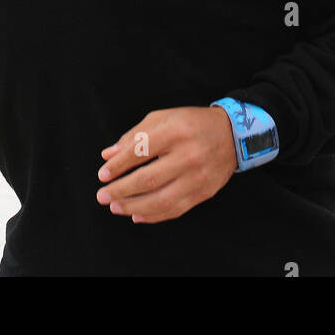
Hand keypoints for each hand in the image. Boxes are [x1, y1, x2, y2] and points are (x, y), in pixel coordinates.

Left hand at [96, 106, 235, 223]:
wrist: (232, 135)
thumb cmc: (192, 124)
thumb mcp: (164, 118)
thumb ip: (135, 135)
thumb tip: (108, 155)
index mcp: (176, 131)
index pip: (140, 150)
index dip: (118, 164)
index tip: (102, 174)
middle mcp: (188, 155)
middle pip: (148, 178)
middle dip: (120, 189)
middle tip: (102, 195)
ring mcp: (197, 177)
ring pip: (160, 200)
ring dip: (133, 206)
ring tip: (115, 207)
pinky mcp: (203, 193)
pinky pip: (174, 210)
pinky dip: (153, 216)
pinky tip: (136, 215)